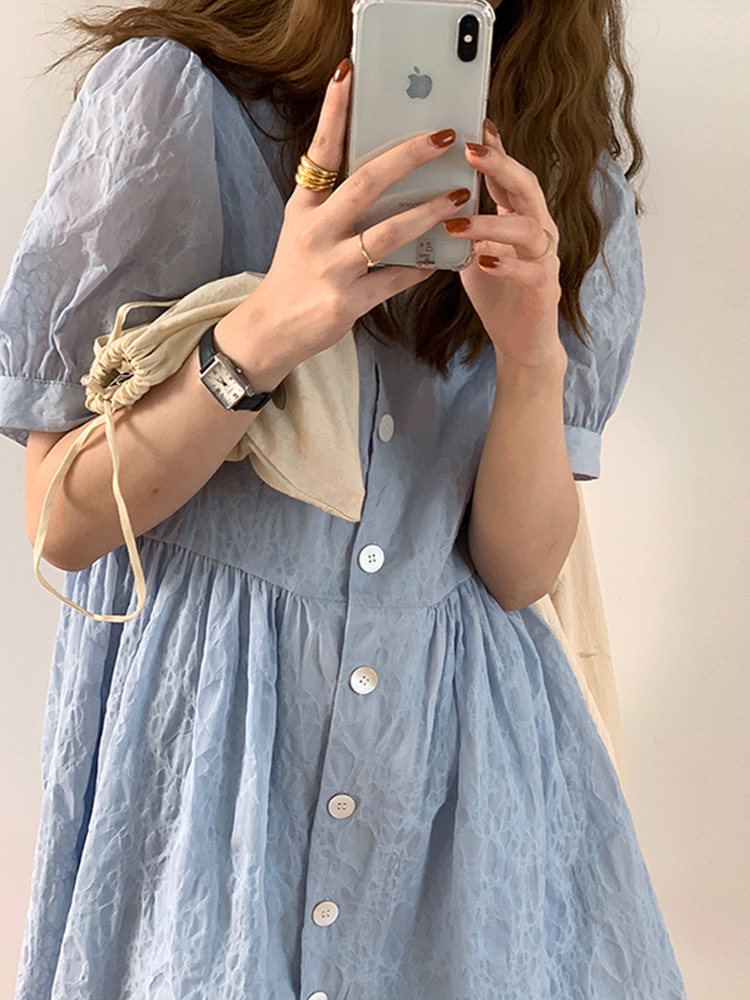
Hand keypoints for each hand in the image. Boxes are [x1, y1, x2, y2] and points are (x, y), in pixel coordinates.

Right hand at [240, 57, 473, 369]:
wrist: (272, 329)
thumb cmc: (296, 273)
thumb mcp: (305, 230)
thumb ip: (335, 202)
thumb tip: (385, 172)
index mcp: (304, 207)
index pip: (321, 151)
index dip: (334, 112)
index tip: (349, 73)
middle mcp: (315, 231)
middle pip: (367, 183)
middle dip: (409, 156)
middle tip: (444, 137)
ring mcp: (330, 267)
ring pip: (389, 233)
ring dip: (428, 214)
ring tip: (457, 198)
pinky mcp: (346, 300)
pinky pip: (394, 279)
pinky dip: (418, 269)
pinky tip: (438, 260)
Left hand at [444, 118, 565, 370]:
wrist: (520, 341)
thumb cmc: (495, 291)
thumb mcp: (474, 247)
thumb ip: (462, 219)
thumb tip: (425, 191)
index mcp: (520, 217)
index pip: (509, 175)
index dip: (495, 150)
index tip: (474, 124)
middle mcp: (538, 231)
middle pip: (528, 187)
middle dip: (500, 166)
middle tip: (470, 151)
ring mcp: (545, 260)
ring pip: (528, 230)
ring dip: (491, 223)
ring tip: (457, 222)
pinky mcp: (543, 291)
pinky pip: (530, 272)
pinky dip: (507, 265)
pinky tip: (484, 261)